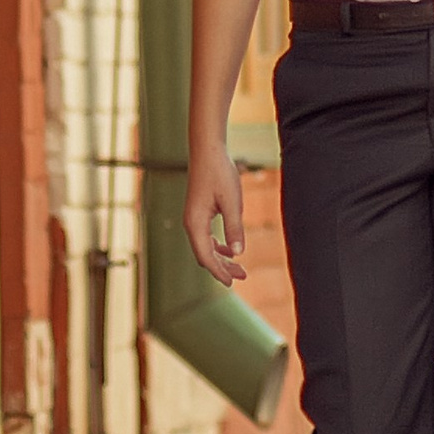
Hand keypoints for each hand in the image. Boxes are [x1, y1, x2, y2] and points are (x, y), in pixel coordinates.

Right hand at [184, 148, 247, 284]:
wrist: (208, 151)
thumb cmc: (220, 173)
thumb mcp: (232, 202)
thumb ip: (234, 228)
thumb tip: (238, 253)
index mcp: (196, 223)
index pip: (205, 256)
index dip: (219, 272)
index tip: (232, 283)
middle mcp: (191, 223)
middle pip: (204, 255)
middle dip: (222, 268)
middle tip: (242, 276)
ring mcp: (194, 218)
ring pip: (205, 247)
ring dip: (221, 258)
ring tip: (239, 267)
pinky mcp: (199, 212)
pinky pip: (206, 237)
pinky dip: (217, 246)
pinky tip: (230, 249)